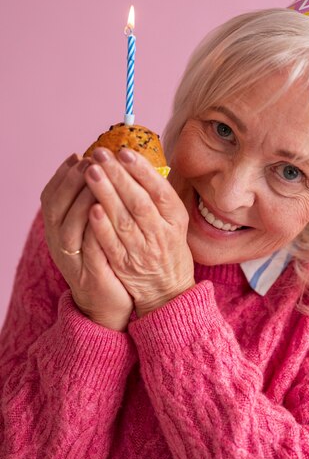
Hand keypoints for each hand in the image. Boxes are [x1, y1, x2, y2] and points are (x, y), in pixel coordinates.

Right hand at [40, 154, 133, 330]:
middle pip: (55, 208)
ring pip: (69, 226)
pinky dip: (93, 229)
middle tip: (90, 161)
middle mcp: (59, 244)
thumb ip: (91, 204)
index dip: (62, 175)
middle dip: (72, 181)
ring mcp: (72, 261)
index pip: (50, 197)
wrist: (107, 303)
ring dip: (81, 200)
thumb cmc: (103, 258)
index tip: (78, 155)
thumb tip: (99, 169)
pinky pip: (87, 249)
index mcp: (58, 230)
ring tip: (97, 179)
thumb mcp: (92, 230)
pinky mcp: (89, 275)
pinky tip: (103, 211)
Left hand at [84, 147, 194, 316]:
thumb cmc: (167, 247)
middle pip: (139, 202)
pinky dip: (101, 226)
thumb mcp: (173, 221)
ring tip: (91, 171)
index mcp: (175, 219)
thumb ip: (158, 195)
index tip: (125, 152)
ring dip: (106, 194)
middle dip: (119, 176)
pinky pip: (111, 244)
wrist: (167, 291)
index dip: (143, 171)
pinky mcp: (124, 265)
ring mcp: (142, 251)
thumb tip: (137, 161)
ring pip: (123, 220)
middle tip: (100, 154)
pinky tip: (91, 207)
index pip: (160, 191)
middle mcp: (160, 234)